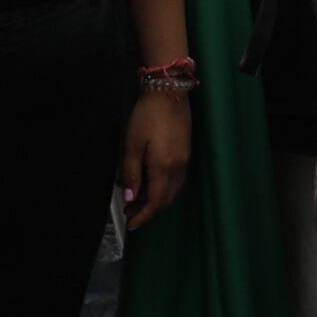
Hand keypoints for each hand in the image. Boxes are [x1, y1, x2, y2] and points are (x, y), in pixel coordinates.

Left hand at [121, 91, 191, 228]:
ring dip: (157, 201)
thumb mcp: (133, 144)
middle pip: (166, 200)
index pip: (155, 202)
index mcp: (164, 168)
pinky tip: (153, 186)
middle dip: (149, 211)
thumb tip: (130, 198)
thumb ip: (132, 173)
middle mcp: (178, 168)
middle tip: (131, 214)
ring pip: (173, 192)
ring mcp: (185, 161)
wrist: (169, 92)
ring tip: (139, 202)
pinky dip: (165, 191)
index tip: (131, 224)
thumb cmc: (147, 116)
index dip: (143, 216)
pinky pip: (178, 182)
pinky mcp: (186, 154)